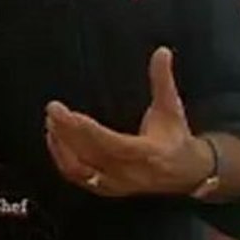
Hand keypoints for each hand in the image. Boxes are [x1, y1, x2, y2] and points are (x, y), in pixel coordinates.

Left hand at [45, 47, 211, 196]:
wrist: (188, 173)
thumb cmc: (176, 137)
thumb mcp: (172, 108)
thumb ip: (163, 80)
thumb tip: (162, 51)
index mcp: (147, 153)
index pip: (111, 144)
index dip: (86, 130)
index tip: (65, 112)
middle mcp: (129, 173)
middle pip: (90, 155)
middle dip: (68, 133)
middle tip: (53, 110)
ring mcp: (116, 184)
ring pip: (80, 170)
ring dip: (62, 147)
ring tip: (51, 122)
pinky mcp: (106, 189)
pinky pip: (78, 178)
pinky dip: (62, 159)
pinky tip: (54, 140)